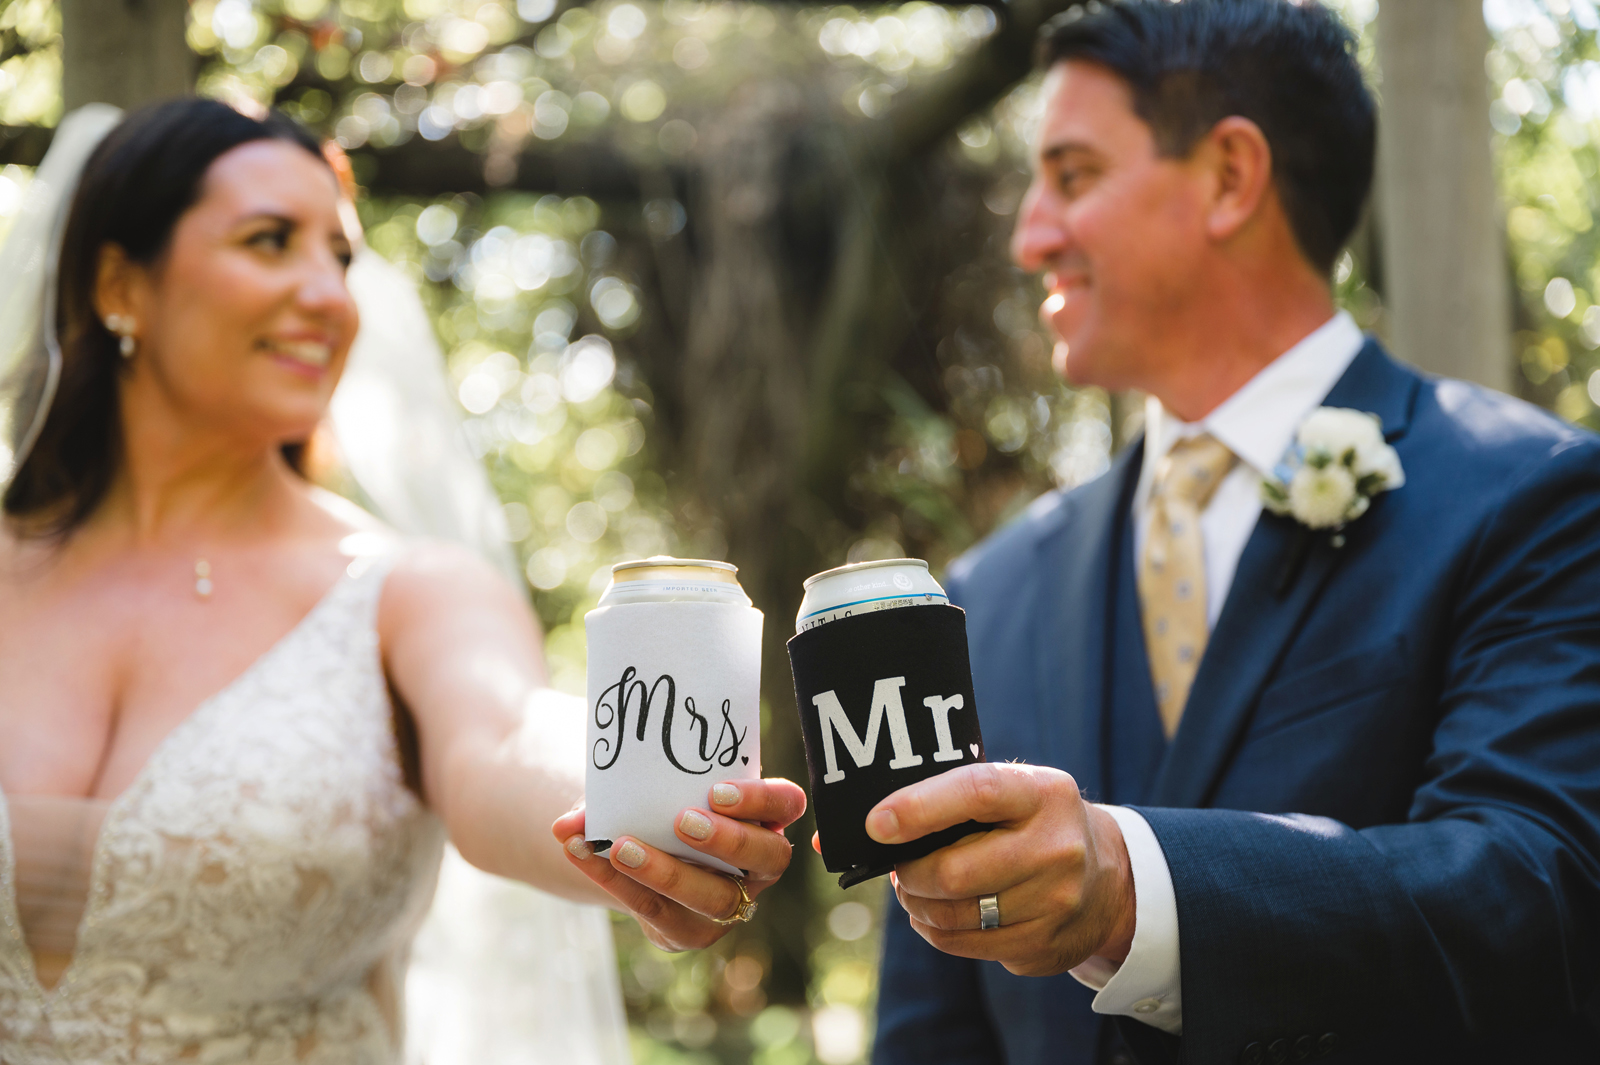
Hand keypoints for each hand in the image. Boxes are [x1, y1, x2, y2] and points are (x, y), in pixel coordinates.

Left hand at [551, 778, 806, 951]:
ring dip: (666, 872)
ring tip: (621, 847)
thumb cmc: (661, 802)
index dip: (760, 800)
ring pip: (715, 898)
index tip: (716, 790)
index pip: (787, 804)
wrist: (639, 844)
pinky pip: (659, 912)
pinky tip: (585, 856)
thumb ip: (619, 789)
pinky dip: (616, 883)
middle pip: (768, 857)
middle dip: (728, 841)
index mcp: (765, 816)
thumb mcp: (656, 786)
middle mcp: (759, 864)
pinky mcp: (691, 930)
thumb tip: (566, 823)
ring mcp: (730, 902)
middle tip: (683, 822)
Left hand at [868, 762, 1135, 976]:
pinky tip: (936, 915)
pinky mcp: (1044, 944)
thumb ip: (948, 800)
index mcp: (1043, 794)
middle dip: (911, 872)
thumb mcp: (1013, 793)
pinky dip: (937, 930)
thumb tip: (846, 835)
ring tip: (914, 889)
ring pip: (955, 915)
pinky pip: (966, 945)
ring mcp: (1055, 902)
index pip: (975, 793)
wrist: (1109, 879)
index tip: (875, 824)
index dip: (918, 808)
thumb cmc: (1033, 824)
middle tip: (897, 867)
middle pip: (956, 872)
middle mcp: (1056, 848)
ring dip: (918, 904)